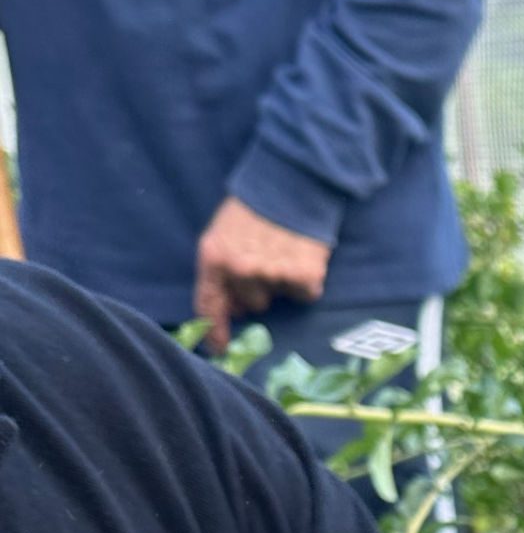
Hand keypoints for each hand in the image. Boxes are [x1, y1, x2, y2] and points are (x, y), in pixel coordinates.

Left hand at [195, 196, 331, 350]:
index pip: (208, 304)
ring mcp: (272, 273)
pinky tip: (304, 257)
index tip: (219, 349)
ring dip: (282, 282)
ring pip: (277, 298)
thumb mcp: (225, 233)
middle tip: (269, 262)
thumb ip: (222, 269)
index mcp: (215, 257)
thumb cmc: (256, 207)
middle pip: (250, 303)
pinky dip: (307, 281)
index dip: (215, 331)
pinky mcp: (304, 276)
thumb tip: (232, 308)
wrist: (294, 182)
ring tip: (287, 254)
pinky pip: (304, 294)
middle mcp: (241, 269)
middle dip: (258, 290)